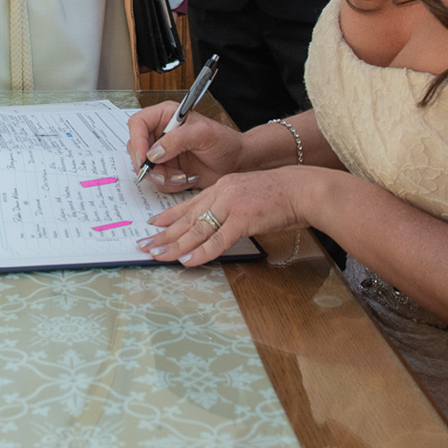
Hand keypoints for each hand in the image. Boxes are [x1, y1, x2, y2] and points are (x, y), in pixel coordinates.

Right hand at [125, 105, 244, 191]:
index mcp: (165, 116)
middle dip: (149, 165)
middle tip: (164, 174)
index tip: (145, 158)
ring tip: (184, 176)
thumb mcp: (203, 135)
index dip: (137, 140)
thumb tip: (154, 153)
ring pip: (145, 168)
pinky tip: (187, 178)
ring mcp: (162, 153)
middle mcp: (160, 133)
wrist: (236, 163)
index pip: (138, 123)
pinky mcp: (167, 169)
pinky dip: (170, 184)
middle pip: (136, 148)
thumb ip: (177, 140)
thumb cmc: (224, 142)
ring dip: (163, 177)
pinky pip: (157, 181)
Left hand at [140, 167, 312, 266]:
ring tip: (157, 255)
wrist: (303, 189)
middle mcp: (222, 193)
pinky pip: (218, 240)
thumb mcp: (249, 195)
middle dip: (163, 234)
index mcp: (222, 186)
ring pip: (197, 229)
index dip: (169, 216)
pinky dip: (201, 252)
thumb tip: (217, 225)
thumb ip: (231, 207)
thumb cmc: (281, 195)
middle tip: (144, 245)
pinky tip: (187, 261)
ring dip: (175, 245)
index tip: (152, 226)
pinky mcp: (244, 219)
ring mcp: (232, 205)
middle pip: (187, 218)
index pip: (189, 204)